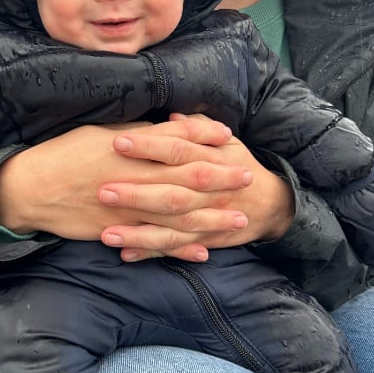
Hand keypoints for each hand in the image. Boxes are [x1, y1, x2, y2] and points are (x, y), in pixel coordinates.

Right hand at [0, 114, 293, 262]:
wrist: (32, 186)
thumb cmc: (66, 152)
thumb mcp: (103, 131)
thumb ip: (141, 133)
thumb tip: (172, 126)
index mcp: (131, 150)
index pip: (178, 143)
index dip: (207, 141)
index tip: (233, 140)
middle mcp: (134, 180)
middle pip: (186, 180)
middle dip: (221, 180)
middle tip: (249, 178)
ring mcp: (127, 210)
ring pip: (177, 216)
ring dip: (211, 218)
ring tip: (238, 220)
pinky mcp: (118, 232)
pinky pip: (155, 243)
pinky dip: (180, 249)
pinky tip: (203, 252)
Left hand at [100, 113, 294, 261]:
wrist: (270, 204)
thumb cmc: (238, 165)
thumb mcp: (225, 142)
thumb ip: (198, 128)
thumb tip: (172, 117)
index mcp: (210, 159)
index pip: (177, 150)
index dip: (149, 146)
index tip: (118, 142)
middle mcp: (208, 192)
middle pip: (171, 192)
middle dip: (138, 194)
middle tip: (103, 191)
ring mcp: (206, 220)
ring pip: (171, 228)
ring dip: (139, 233)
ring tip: (108, 234)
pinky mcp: (203, 240)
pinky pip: (175, 248)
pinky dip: (152, 253)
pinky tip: (126, 254)